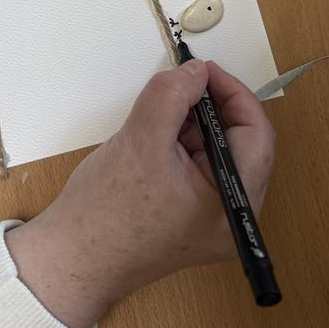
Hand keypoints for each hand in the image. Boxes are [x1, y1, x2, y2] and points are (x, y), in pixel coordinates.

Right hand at [5, 60, 274, 327]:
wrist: (73, 258)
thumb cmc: (106, 210)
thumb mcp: (141, 139)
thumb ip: (172, 96)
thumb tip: (196, 70)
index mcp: (234, 204)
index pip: (256, 134)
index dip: (231, 94)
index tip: (201, 69)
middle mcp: (233, 215)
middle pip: (240, 142)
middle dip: (210, 107)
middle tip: (179, 84)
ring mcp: (213, 218)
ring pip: (217, 150)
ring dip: (193, 123)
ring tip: (157, 116)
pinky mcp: (192, 215)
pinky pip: (199, 165)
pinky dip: (181, 141)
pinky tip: (153, 138)